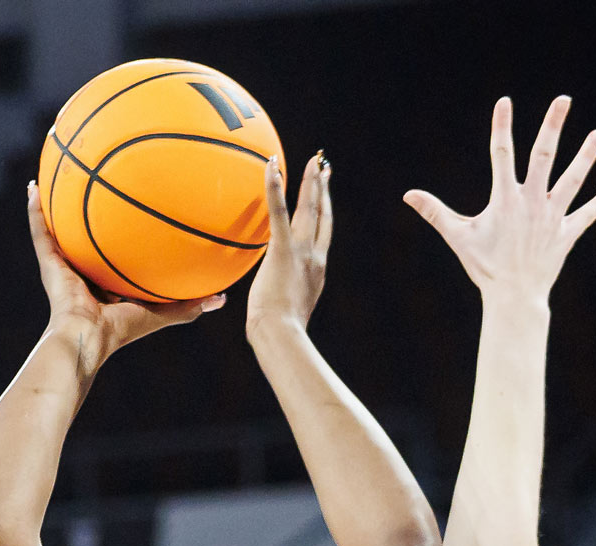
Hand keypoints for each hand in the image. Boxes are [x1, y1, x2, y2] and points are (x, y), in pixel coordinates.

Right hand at [27, 182, 222, 369]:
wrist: (90, 338)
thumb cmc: (124, 330)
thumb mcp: (161, 312)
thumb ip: (189, 304)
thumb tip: (223, 299)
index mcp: (106, 283)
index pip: (112, 255)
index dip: (118, 237)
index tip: (126, 214)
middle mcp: (83, 272)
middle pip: (84, 237)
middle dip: (85, 215)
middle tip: (90, 184)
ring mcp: (63, 267)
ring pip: (57, 230)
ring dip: (53, 205)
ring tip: (54, 175)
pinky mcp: (49, 263)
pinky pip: (40, 231)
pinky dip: (34, 210)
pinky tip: (33, 186)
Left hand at [246, 154, 330, 335]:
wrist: (282, 334)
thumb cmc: (278, 332)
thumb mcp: (285, 312)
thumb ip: (282, 298)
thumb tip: (268, 303)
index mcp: (317, 269)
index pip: (324, 233)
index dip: (327, 209)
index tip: (326, 193)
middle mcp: (315, 256)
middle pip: (322, 214)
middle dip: (323, 188)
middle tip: (324, 166)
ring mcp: (301, 251)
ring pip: (309, 208)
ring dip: (311, 181)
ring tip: (313, 161)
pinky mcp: (283, 249)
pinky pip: (279, 211)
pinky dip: (275, 186)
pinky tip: (272, 166)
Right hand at [405, 96, 595, 307]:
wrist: (514, 298)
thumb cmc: (485, 267)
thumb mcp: (458, 237)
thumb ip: (435, 212)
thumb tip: (408, 195)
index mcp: (505, 199)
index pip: (501, 153)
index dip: (502, 126)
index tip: (504, 102)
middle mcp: (532, 202)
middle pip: (544, 155)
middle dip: (553, 126)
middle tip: (564, 99)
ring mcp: (552, 217)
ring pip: (573, 180)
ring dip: (586, 156)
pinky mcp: (566, 234)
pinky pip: (586, 216)